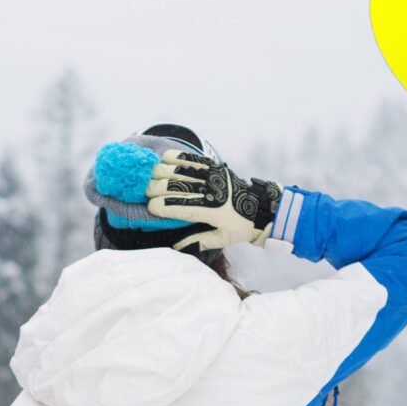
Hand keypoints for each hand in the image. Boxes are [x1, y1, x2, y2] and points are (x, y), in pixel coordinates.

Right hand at [145, 152, 281, 251]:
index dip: (163, 206)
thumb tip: (176, 248)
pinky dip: (176, 157)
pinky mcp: (214, 166)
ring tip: (151, 176)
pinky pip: (192, 158)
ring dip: (162, 172)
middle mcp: (210, 191)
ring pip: (180, 170)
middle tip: (147, 192)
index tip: (151, 208)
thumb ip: (198, 242)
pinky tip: (165, 159)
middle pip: (176, 187)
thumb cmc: (239, 226)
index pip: (181, 207)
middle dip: (157, 188)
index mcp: (211, 211)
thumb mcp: (222, 239)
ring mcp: (212, 175)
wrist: (260, 206)